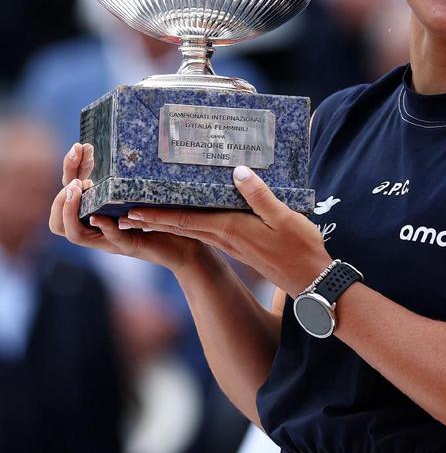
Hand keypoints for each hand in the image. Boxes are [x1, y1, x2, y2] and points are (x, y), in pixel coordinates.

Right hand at [49, 142, 207, 276]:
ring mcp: (112, 239)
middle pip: (59, 216)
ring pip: (73, 233)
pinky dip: (105, 227)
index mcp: (98, 207)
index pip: (69, 190)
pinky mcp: (132, 246)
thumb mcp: (145, 185)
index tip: (79, 146)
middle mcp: (98, 225)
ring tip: (77, 189)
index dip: (69, 168)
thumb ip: (134, 168)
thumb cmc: (165, 211)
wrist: (189, 243)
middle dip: (60, 193)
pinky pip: (112, 240)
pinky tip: (100, 215)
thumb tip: (133, 130)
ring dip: (70, 210)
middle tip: (74, 176)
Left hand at [119, 166, 331, 297]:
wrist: (312, 280)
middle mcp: (225, 238)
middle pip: (181, 225)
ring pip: (192, 229)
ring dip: (168, 221)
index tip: (131, 210)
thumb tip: (237, 172)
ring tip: (148, 212)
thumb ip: (259, 195)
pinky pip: (207, 232)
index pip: (185, 221)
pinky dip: (190, 224)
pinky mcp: (240, 247)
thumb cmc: (300, 248)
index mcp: (230, 230)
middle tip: (127, 209)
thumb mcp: (283, 218)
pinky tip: (190, 217)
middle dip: (153, 218)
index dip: (156, 215)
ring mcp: (232, 244)